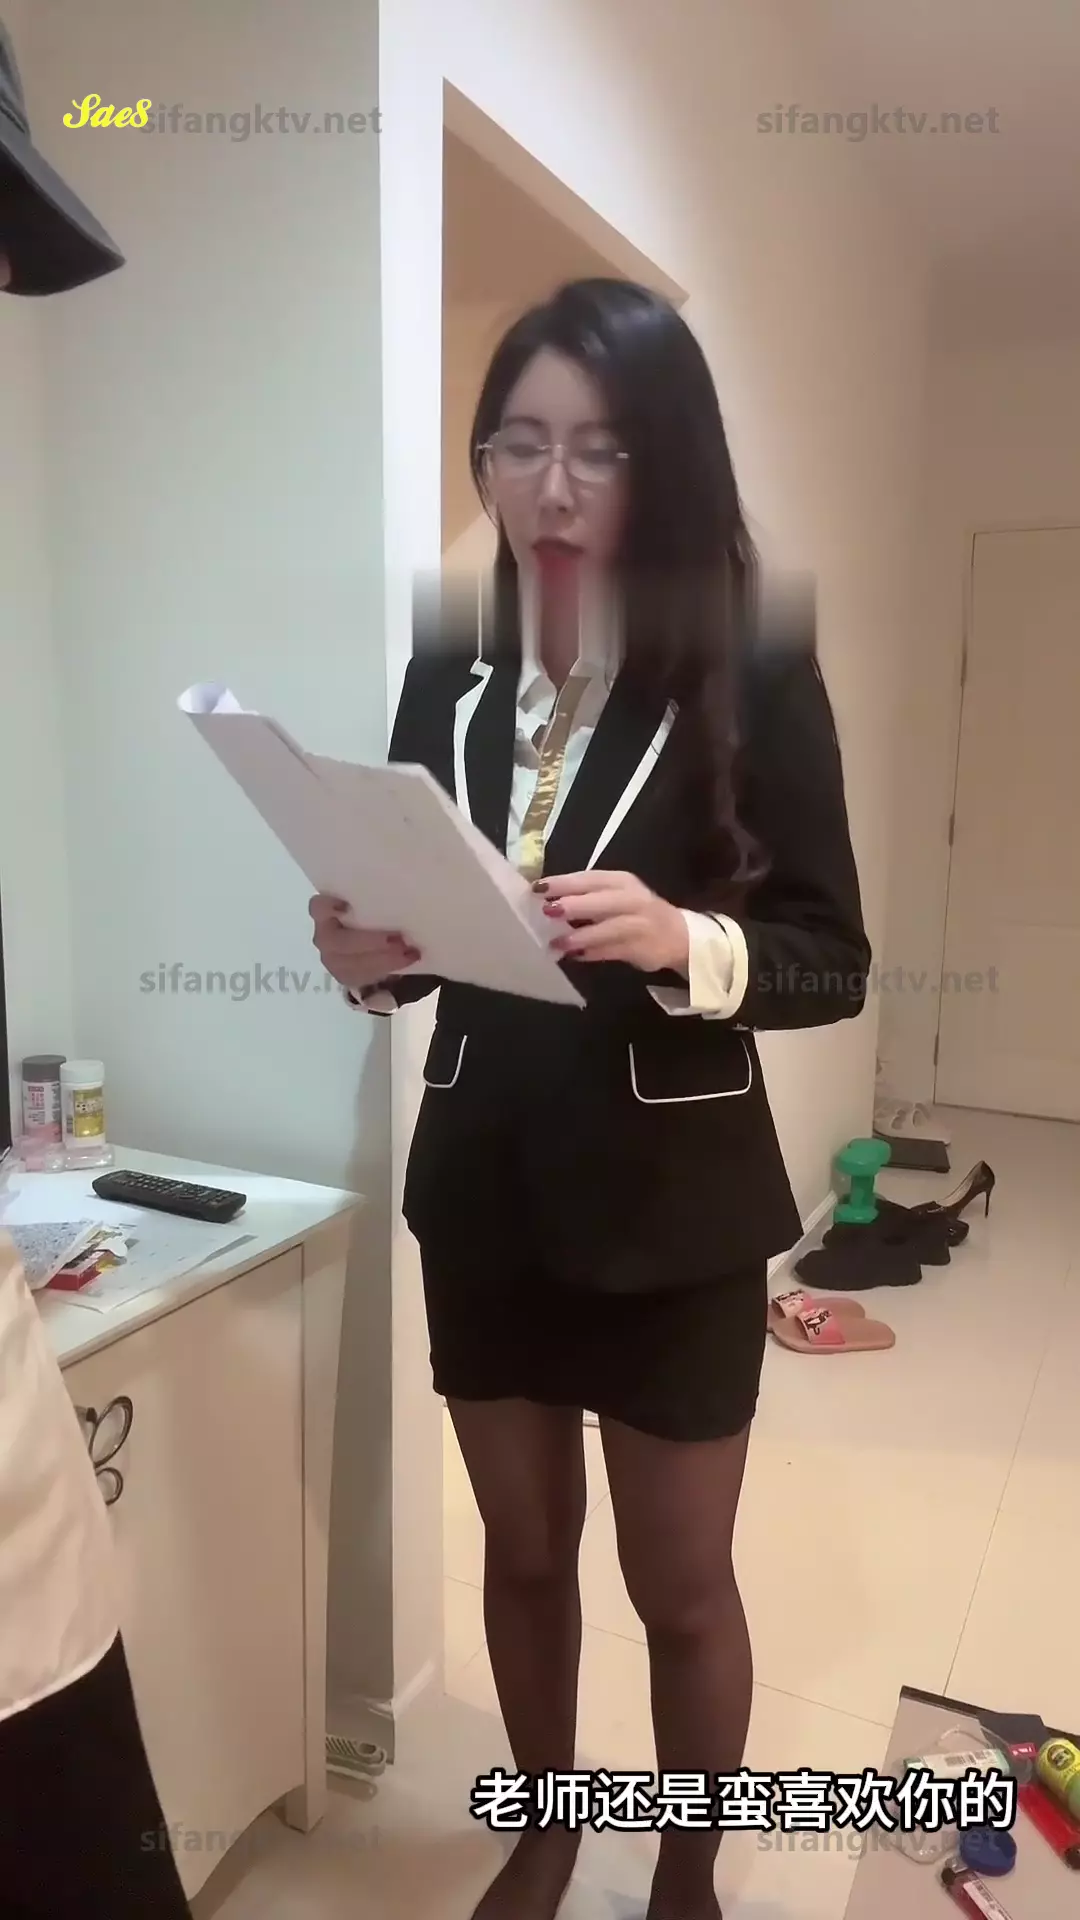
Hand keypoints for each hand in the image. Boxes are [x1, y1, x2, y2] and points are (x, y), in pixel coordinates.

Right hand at [309, 895, 420, 993]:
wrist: (376, 943)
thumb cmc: (374, 913)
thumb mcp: (374, 900)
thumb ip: (378, 893)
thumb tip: (403, 869)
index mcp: (327, 912)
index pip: (318, 907)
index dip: (328, 907)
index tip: (348, 906)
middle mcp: (324, 935)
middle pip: (337, 942)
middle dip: (368, 942)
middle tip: (399, 940)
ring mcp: (332, 959)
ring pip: (350, 964)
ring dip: (382, 960)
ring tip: (409, 952)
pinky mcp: (344, 976)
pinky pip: (361, 977)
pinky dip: (385, 970)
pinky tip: (406, 961)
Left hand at [537, 871, 688, 973]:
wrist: (679, 935)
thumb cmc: (636, 912)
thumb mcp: (615, 896)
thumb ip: (586, 897)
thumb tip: (547, 901)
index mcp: (621, 881)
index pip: (590, 878)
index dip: (564, 882)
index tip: (538, 888)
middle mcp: (633, 899)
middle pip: (603, 900)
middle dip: (575, 904)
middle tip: (548, 911)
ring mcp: (641, 923)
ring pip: (610, 927)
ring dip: (583, 935)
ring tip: (559, 943)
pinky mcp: (644, 948)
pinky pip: (615, 951)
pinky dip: (594, 953)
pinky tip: (576, 956)